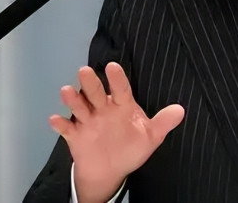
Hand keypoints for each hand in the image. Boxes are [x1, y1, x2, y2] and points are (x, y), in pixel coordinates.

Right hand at [49, 62, 184, 202]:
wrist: (110, 169)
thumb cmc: (131, 146)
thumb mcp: (150, 136)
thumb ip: (163, 122)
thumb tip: (181, 110)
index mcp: (122, 106)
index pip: (121, 89)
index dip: (117, 79)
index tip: (113, 67)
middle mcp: (103, 109)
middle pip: (96, 93)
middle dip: (91, 83)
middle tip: (85, 71)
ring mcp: (88, 121)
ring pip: (79, 107)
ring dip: (73, 99)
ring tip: (67, 91)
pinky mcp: (75, 135)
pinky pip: (66, 128)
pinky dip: (60, 124)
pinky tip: (56, 120)